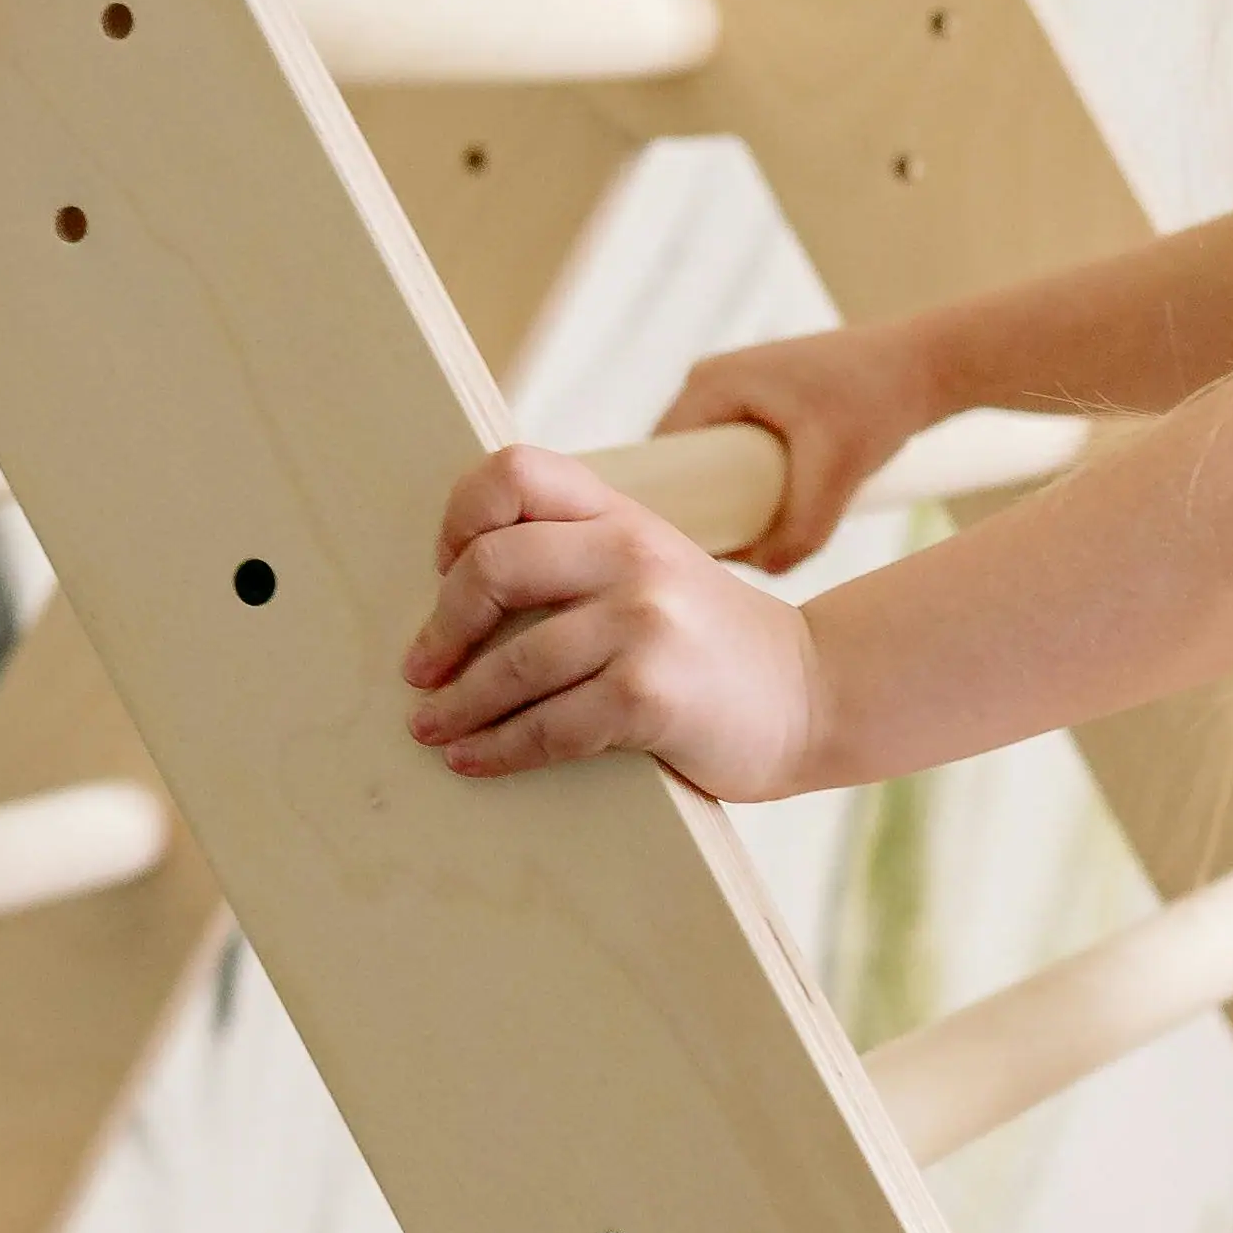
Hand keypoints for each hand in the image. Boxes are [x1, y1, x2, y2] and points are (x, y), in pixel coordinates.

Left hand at [406, 444, 834, 795]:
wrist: (813, 694)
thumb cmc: (709, 640)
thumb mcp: (654, 568)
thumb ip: (579, 556)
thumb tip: (457, 596)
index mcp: (622, 513)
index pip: (514, 473)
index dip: (460, 518)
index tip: (445, 569)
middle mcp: (632, 554)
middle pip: (491, 566)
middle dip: (440, 626)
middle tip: (419, 669)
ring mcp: (645, 622)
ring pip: (511, 663)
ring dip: (455, 705)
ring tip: (429, 727)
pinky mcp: (651, 694)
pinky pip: (547, 726)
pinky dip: (497, 750)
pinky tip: (472, 759)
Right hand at [658, 319, 944, 570]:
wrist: (926, 365)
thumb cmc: (879, 403)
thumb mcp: (838, 471)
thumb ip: (802, 529)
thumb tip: (762, 569)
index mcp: (709, 384)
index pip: (659, 460)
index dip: (666, 509)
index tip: (687, 556)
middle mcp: (710, 380)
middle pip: (679, 465)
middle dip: (697, 512)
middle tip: (725, 560)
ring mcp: (732, 389)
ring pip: (705, 464)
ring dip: (718, 503)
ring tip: (747, 546)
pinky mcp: (758, 402)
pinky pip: (725, 454)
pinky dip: (737, 487)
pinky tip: (756, 523)